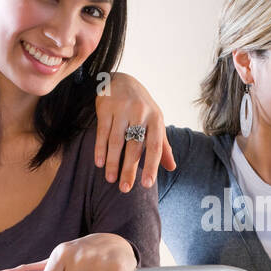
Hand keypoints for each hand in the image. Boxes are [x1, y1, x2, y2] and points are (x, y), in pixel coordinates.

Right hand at [94, 72, 175, 191]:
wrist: (122, 81)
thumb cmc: (142, 108)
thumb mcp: (155, 122)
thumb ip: (163, 145)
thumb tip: (171, 168)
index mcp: (156, 119)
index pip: (156, 146)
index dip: (152, 166)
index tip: (147, 185)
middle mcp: (140, 114)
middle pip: (134, 147)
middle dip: (129, 169)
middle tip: (125, 189)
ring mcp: (122, 110)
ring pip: (116, 141)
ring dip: (112, 162)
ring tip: (110, 180)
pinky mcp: (106, 108)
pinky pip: (102, 132)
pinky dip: (100, 149)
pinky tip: (99, 163)